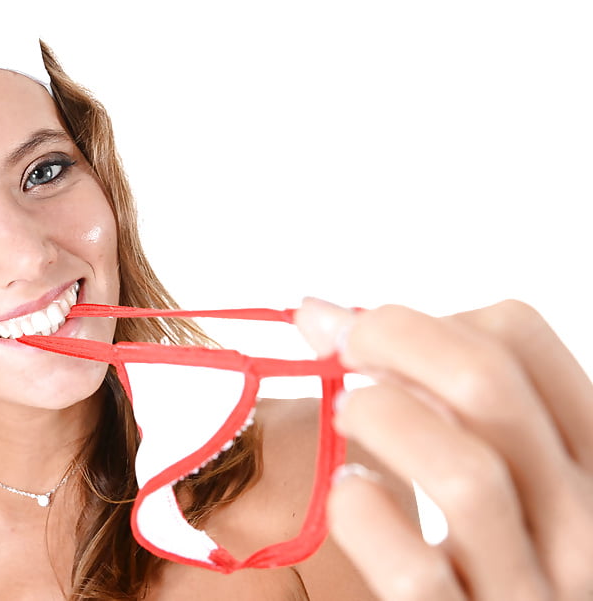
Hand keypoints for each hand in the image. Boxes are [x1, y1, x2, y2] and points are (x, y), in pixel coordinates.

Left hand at [295, 298, 592, 600]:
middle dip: (390, 341)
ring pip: (466, 474)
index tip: (363, 334)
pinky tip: (351, 493)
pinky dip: (366, 516)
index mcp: (590, 461)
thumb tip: (324, 316)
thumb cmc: (488, 551)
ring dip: (382, 419)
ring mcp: (529, 589)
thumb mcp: (505, 471)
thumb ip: (444, 398)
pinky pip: (416, 574)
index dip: (427, 318)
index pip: (520, 337)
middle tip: (335, 349)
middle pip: (489, 384)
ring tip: (344, 413)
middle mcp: (580, 524)